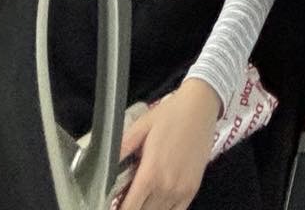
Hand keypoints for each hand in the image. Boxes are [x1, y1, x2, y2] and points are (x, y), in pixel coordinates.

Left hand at [120, 78, 219, 209]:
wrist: (200, 105)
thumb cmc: (171, 114)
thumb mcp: (140, 127)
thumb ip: (120, 150)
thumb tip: (104, 167)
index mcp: (150, 173)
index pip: (129, 209)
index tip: (114, 205)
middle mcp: (167, 186)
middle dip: (131, 207)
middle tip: (127, 196)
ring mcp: (181, 190)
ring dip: (146, 209)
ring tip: (141, 196)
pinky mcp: (192, 189)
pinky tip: (156, 202)